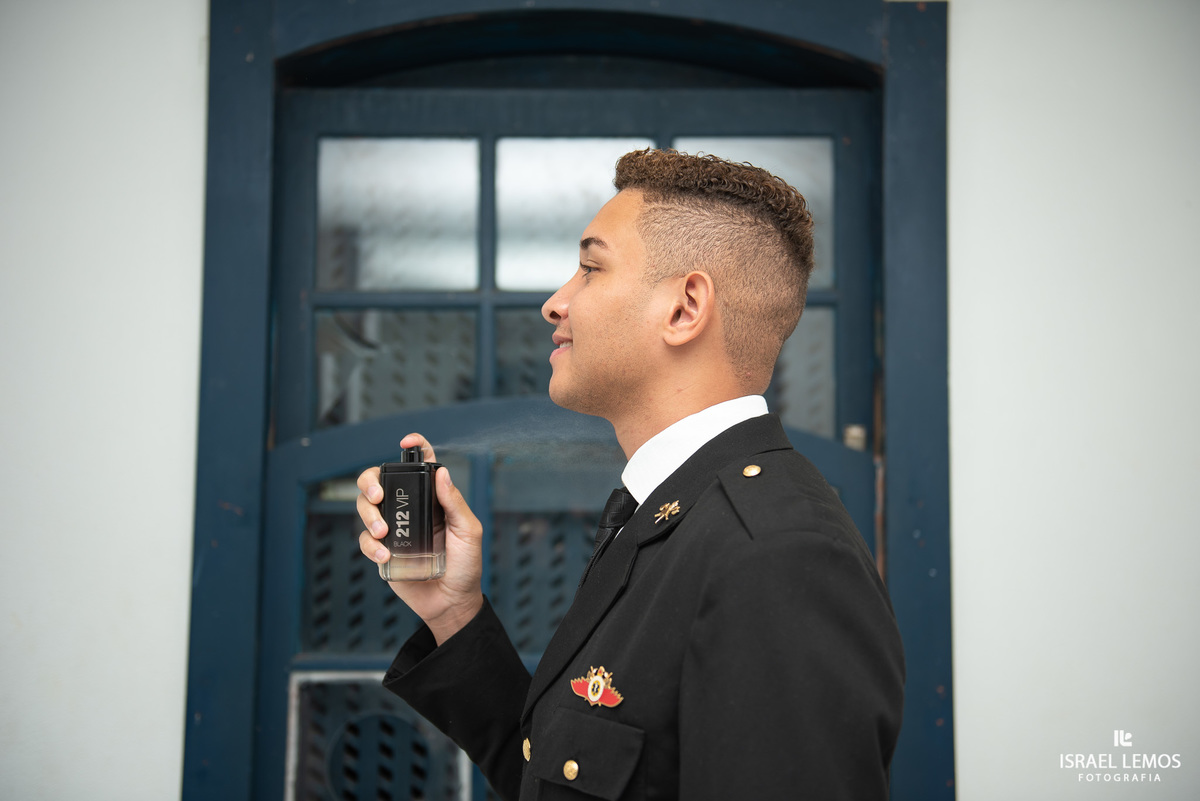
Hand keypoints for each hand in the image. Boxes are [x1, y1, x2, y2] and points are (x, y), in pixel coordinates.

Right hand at [357, 433, 483, 644]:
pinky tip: (385, 555)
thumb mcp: (468, 532)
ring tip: (383, 532)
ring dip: (368, 514)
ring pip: (366, 507)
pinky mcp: (382, 551)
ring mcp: (394, 529)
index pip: (421, 466)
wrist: (452, 603)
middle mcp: (410, 509)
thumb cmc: (466, 566)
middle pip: (379, 481)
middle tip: (378, 495)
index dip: (414, 448)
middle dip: (370, 481)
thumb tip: (442, 472)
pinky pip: (366, 540)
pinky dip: (371, 545)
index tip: (407, 442)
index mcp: (433, 500)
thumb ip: (454, 503)